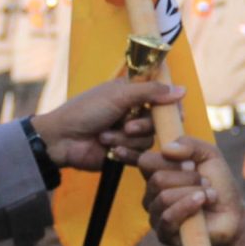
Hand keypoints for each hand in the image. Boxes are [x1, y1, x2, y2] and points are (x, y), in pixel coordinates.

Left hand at [31, 78, 183, 170]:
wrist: (62, 140)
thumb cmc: (86, 111)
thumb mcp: (119, 95)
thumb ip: (150, 92)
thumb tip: (182, 90)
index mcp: (132, 93)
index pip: (161, 96)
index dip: (169, 105)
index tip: (175, 113)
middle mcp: (134, 112)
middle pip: (157, 121)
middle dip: (142, 125)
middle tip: (126, 125)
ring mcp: (129, 134)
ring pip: (148, 139)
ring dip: (126, 139)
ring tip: (105, 137)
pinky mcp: (125, 153)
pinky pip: (139, 155)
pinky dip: (125, 153)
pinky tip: (111, 151)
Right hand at [140, 136, 244, 245]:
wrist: (233, 213)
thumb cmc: (219, 183)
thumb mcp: (210, 155)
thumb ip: (190, 144)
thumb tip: (167, 149)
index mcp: (158, 173)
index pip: (145, 161)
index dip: (167, 160)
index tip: (192, 164)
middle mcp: (152, 193)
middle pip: (157, 179)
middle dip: (188, 178)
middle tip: (206, 182)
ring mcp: (156, 214)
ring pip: (164, 197)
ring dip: (193, 193)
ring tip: (209, 195)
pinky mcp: (164, 233)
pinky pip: (167, 218)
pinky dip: (188, 207)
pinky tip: (202, 204)